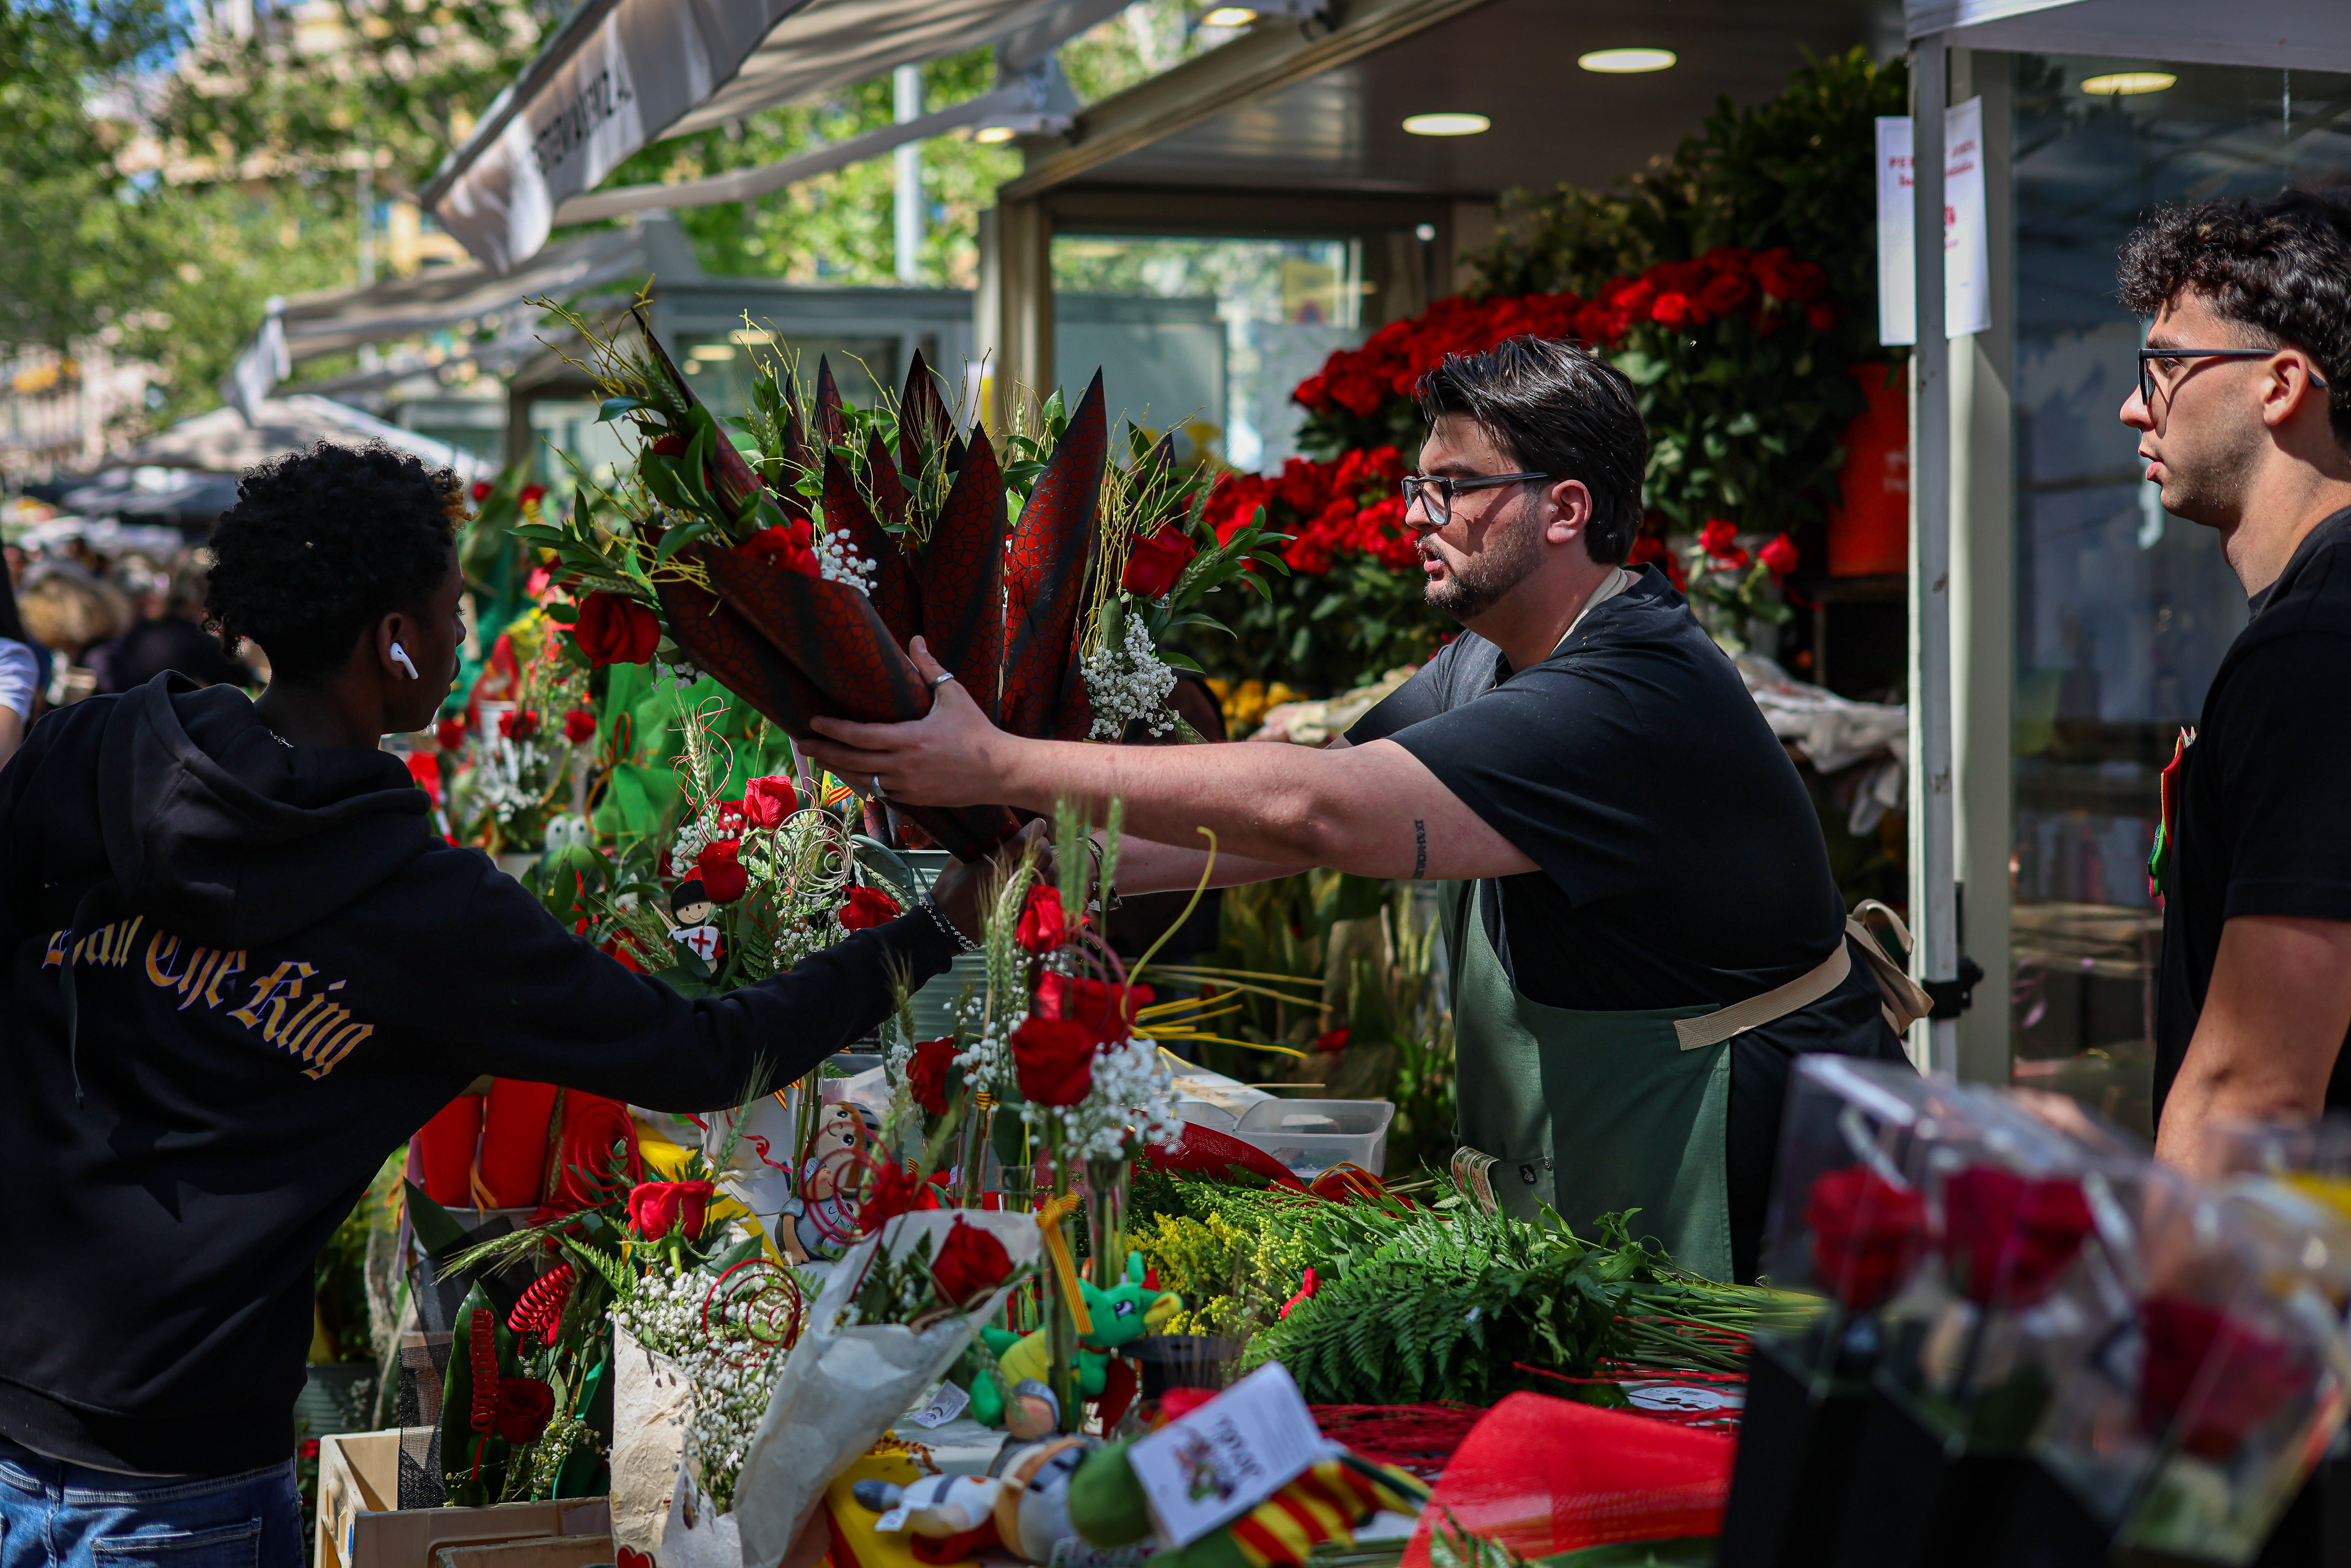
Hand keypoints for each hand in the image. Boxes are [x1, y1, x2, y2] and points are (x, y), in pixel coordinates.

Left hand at [802, 637, 1019, 807]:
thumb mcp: (954, 695)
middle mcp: (904, 766)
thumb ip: (929, 668)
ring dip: (838, 769)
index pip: (861, 736)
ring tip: (820, 758)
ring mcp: (908, 787)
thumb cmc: (977, 731)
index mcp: (910, 739)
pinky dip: (862, 783)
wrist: (999, 771)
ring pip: (862, 780)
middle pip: (852, 761)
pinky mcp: (914, 799)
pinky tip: (851, 774)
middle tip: (801, 743)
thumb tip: (915, 639)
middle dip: (824, 752)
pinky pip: (879, 792)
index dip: (834, 730)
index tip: (814, 722)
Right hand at [925, 819, 1049, 943]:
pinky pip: (1044, 890)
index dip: (1036, 828)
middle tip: (1037, 840)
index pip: (1025, 839)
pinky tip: (1038, 875)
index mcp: (995, 863)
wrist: (947, 924)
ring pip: (1049, 872)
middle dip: (1043, 843)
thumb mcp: (958, 860)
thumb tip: (993, 832)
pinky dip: (1045, 879)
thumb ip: (978, 844)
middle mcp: (1011, 879)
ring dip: (1048, 861)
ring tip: (1040, 858)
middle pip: (1042, 853)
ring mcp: (1020, 896)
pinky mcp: (1023, 909)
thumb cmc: (949, 890)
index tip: (1038, 824)